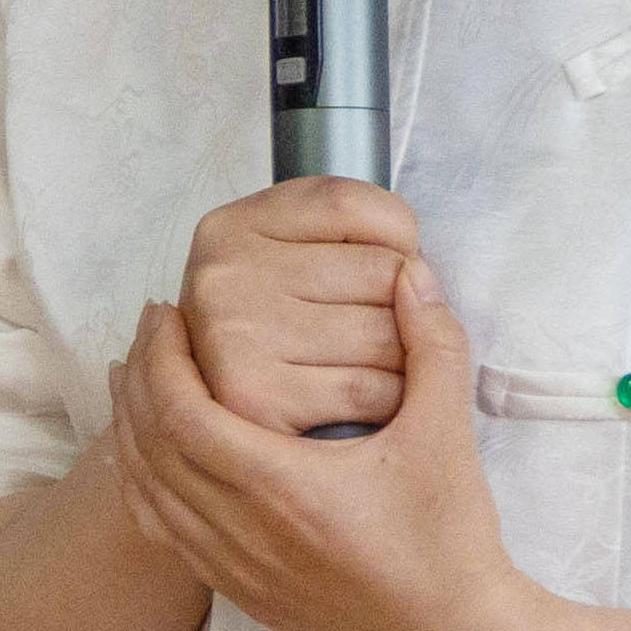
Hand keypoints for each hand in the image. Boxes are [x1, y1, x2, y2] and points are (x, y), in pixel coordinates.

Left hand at [108, 252, 535, 630]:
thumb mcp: (447, 433)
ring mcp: (238, 572)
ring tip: (135, 383)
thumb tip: (413, 274)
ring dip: (132, 435)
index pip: (183, 414)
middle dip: (138, 383)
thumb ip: (433, 345)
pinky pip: (168, 538)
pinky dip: (147, 489)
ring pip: (149, 497)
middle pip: (152, 450)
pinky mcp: (244, 597)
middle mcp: (244, 534)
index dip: (162, 358)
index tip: (165, 313)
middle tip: (148, 331)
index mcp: (282, 488)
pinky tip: (157, 459)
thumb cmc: (451, 538)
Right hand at [179, 179, 420, 435]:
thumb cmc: (267, 335)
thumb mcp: (283, 260)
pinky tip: (376, 402)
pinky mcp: (258, 400)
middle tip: (390, 328)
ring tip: (385, 365)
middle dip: (408, 303)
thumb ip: (344, 237)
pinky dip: (393, 399)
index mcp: (231, 228)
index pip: (349, 202)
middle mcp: (226, 277)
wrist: (208, 427)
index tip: (396, 262)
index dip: (398, 232)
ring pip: (387, 332)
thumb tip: (421, 275)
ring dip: (409, 356)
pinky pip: (372, 389)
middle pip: (382, 270)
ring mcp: (237, 337)